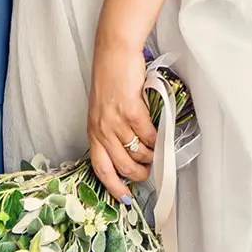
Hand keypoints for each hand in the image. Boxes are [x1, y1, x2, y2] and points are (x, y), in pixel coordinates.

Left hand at [87, 35, 156, 202]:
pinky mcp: (130, 109)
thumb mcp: (103, 109)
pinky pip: (147, 135)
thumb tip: (129, 150)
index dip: (114, 186)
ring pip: (137, 152)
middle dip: (139, 174)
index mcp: (93, 130)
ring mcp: (115, 120)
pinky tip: (159, 136)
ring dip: (150, 156)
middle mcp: (101, 129)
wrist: (114, 52)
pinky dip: (156, 139)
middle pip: (122, 165)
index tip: (126, 198)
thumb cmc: (110, 77)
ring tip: (156, 152)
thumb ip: (111, 130)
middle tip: (149, 171)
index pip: (101, 168)